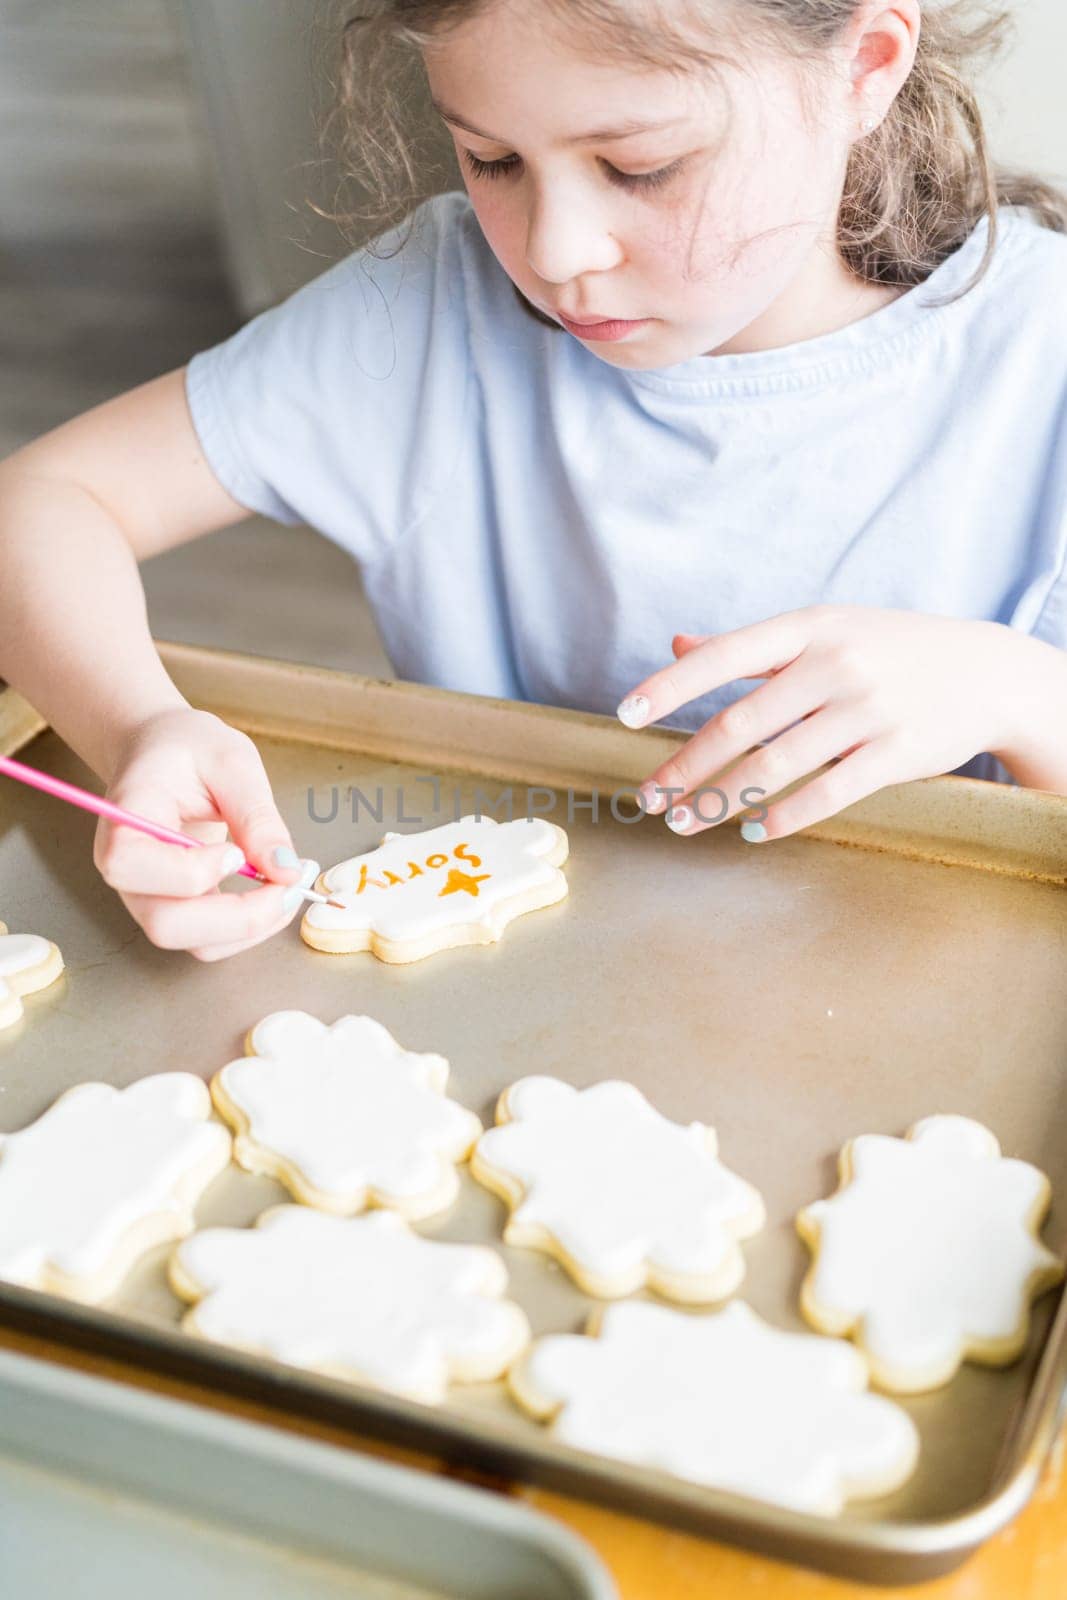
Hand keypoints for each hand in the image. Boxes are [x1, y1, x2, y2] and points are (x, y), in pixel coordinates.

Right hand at [93, 707, 307, 959]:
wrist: (165, 752)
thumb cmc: (190, 748)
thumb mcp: (232, 763)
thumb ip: (257, 817)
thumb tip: (287, 871)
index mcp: (124, 818)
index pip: (131, 865)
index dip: (188, 871)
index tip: (237, 851)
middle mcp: (125, 869)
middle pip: (164, 923)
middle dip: (236, 916)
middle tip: (287, 884)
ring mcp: (146, 895)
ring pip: (192, 942)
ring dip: (251, 927)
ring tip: (291, 886)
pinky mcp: (174, 908)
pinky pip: (210, 940)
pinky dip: (251, 928)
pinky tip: (277, 892)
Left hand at [616, 606, 1030, 840]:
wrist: (986, 671)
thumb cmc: (889, 648)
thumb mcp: (824, 630)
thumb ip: (750, 647)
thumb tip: (678, 645)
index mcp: (808, 629)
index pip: (724, 657)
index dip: (670, 687)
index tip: (624, 715)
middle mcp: (834, 665)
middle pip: (740, 724)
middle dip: (685, 765)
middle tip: (648, 797)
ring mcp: (867, 710)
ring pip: (776, 765)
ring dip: (722, 799)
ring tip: (684, 822)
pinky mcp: (896, 753)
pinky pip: (828, 793)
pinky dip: (784, 817)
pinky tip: (752, 831)